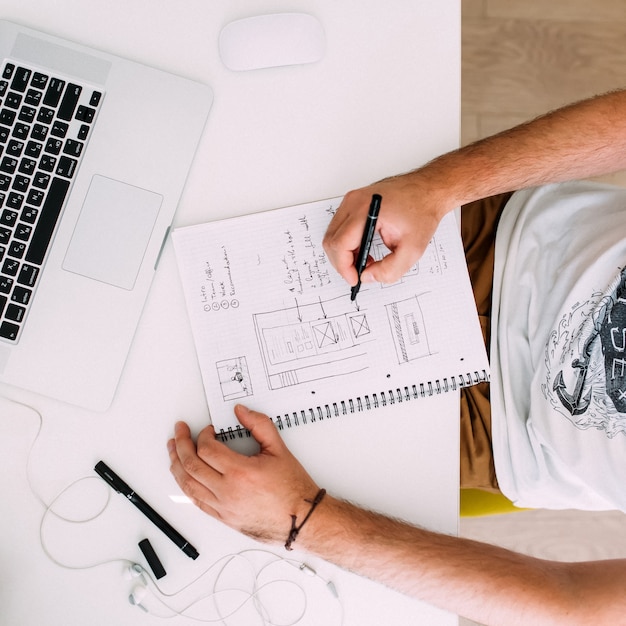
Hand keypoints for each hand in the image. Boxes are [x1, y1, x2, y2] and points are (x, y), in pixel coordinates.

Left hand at [167, 405, 319, 543]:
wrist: (301, 519)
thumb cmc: (292, 488)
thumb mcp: (279, 450)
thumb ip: (259, 425)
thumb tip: (241, 411)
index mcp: (241, 473)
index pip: (207, 449)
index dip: (203, 435)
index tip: (209, 430)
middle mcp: (228, 492)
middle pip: (191, 465)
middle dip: (181, 445)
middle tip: (179, 432)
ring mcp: (222, 507)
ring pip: (187, 485)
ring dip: (176, 465)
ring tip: (173, 451)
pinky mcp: (222, 517)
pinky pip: (195, 501)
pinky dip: (186, 485)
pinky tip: (184, 476)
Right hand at [323, 172, 454, 284]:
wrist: (429, 190)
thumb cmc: (422, 211)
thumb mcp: (412, 249)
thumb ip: (390, 270)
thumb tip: (367, 276)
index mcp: (365, 210)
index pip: (339, 244)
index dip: (344, 267)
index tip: (355, 279)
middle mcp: (353, 202)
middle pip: (331, 241)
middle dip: (342, 263)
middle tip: (359, 274)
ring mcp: (352, 200)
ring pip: (333, 235)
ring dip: (344, 254)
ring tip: (366, 261)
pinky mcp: (354, 202)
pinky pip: (339, 228)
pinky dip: (347, 244)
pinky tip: (364, 250)